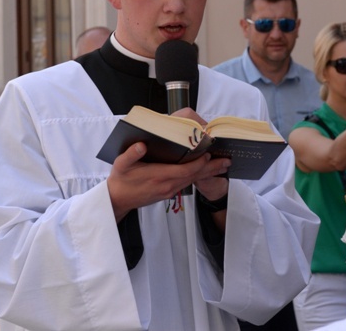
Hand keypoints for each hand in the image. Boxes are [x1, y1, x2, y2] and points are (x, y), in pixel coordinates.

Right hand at [107, 142, 229, 220]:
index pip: (186, 170)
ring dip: (208, 173)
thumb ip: (131, 154)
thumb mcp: (121, 164)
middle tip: (227, 162)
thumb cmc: (121, 180)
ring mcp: (169, 190)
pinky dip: (198, 177)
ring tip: (222, 167)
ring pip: (193, 181)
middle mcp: (168, 185)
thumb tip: (141, 145)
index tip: (209, 153)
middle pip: (195, 176)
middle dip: (211, 168)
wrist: (118, 199)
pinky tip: (204, 172)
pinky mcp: (168, 192)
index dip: (199, 162)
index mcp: (159, 176)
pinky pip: (187, 184)